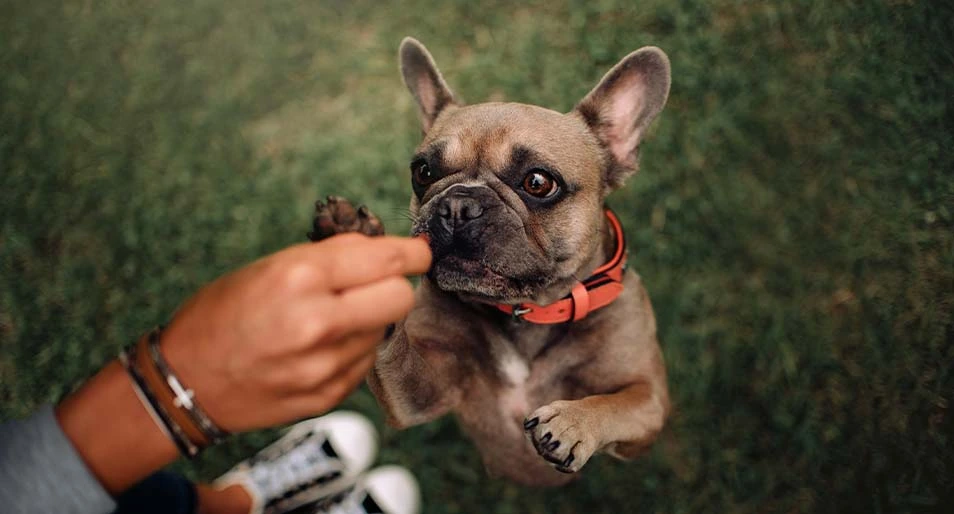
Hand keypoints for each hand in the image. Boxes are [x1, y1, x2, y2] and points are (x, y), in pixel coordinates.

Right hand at [160, 233, 430, 431]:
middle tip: (374, 284)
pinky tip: (317, 348)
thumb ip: (332, 257)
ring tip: (326, 321)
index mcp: (299, 278)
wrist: (185, 383)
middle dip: (393, 287)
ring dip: (367, 320)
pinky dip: (351, 350)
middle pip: (400, 298)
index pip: (387, 260)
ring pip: (383, 331)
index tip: (419, 253)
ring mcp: (324, 367)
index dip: (412, 254)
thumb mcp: (270, 267)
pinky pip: (364, 363)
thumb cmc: (222, 315)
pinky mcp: (327, 397)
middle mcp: (316, 323)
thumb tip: (389, 249)